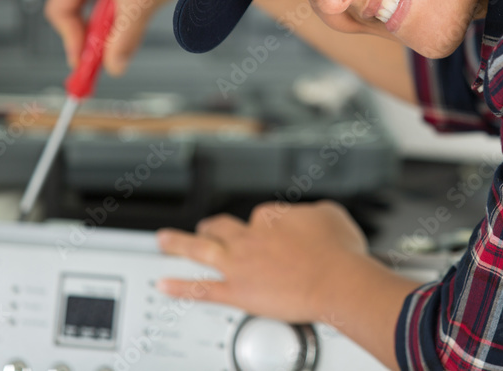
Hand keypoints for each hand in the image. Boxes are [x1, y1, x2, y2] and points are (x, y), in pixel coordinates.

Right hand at [44, 0, 211, 75]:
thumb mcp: (139, 5)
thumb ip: (123, 40)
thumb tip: (114, 65)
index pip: (59, 10)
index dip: (70, 39)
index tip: (85, 60)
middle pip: (75, 8)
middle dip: (89, 34)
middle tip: (102, 57)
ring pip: (97, 3)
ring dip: (108, 23)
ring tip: (126, 30)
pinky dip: (121, 11)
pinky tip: (138, 14)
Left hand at [156, 200, 368, 323]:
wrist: (337, 281)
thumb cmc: (339, 252)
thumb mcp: (332, 214)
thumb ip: (314, 212)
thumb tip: (311, 214)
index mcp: (271, 216)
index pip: (259, 216)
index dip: (264, 225)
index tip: (271, 233)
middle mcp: (249, 237)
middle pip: (222, 227)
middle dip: (212, 227)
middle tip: (206, 228)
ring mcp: (240, 264)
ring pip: (201, 250)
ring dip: (179, 243)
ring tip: (164, 240)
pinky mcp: (236, 292)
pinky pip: (201, 289)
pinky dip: (180, 287)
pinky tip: (163, 284)